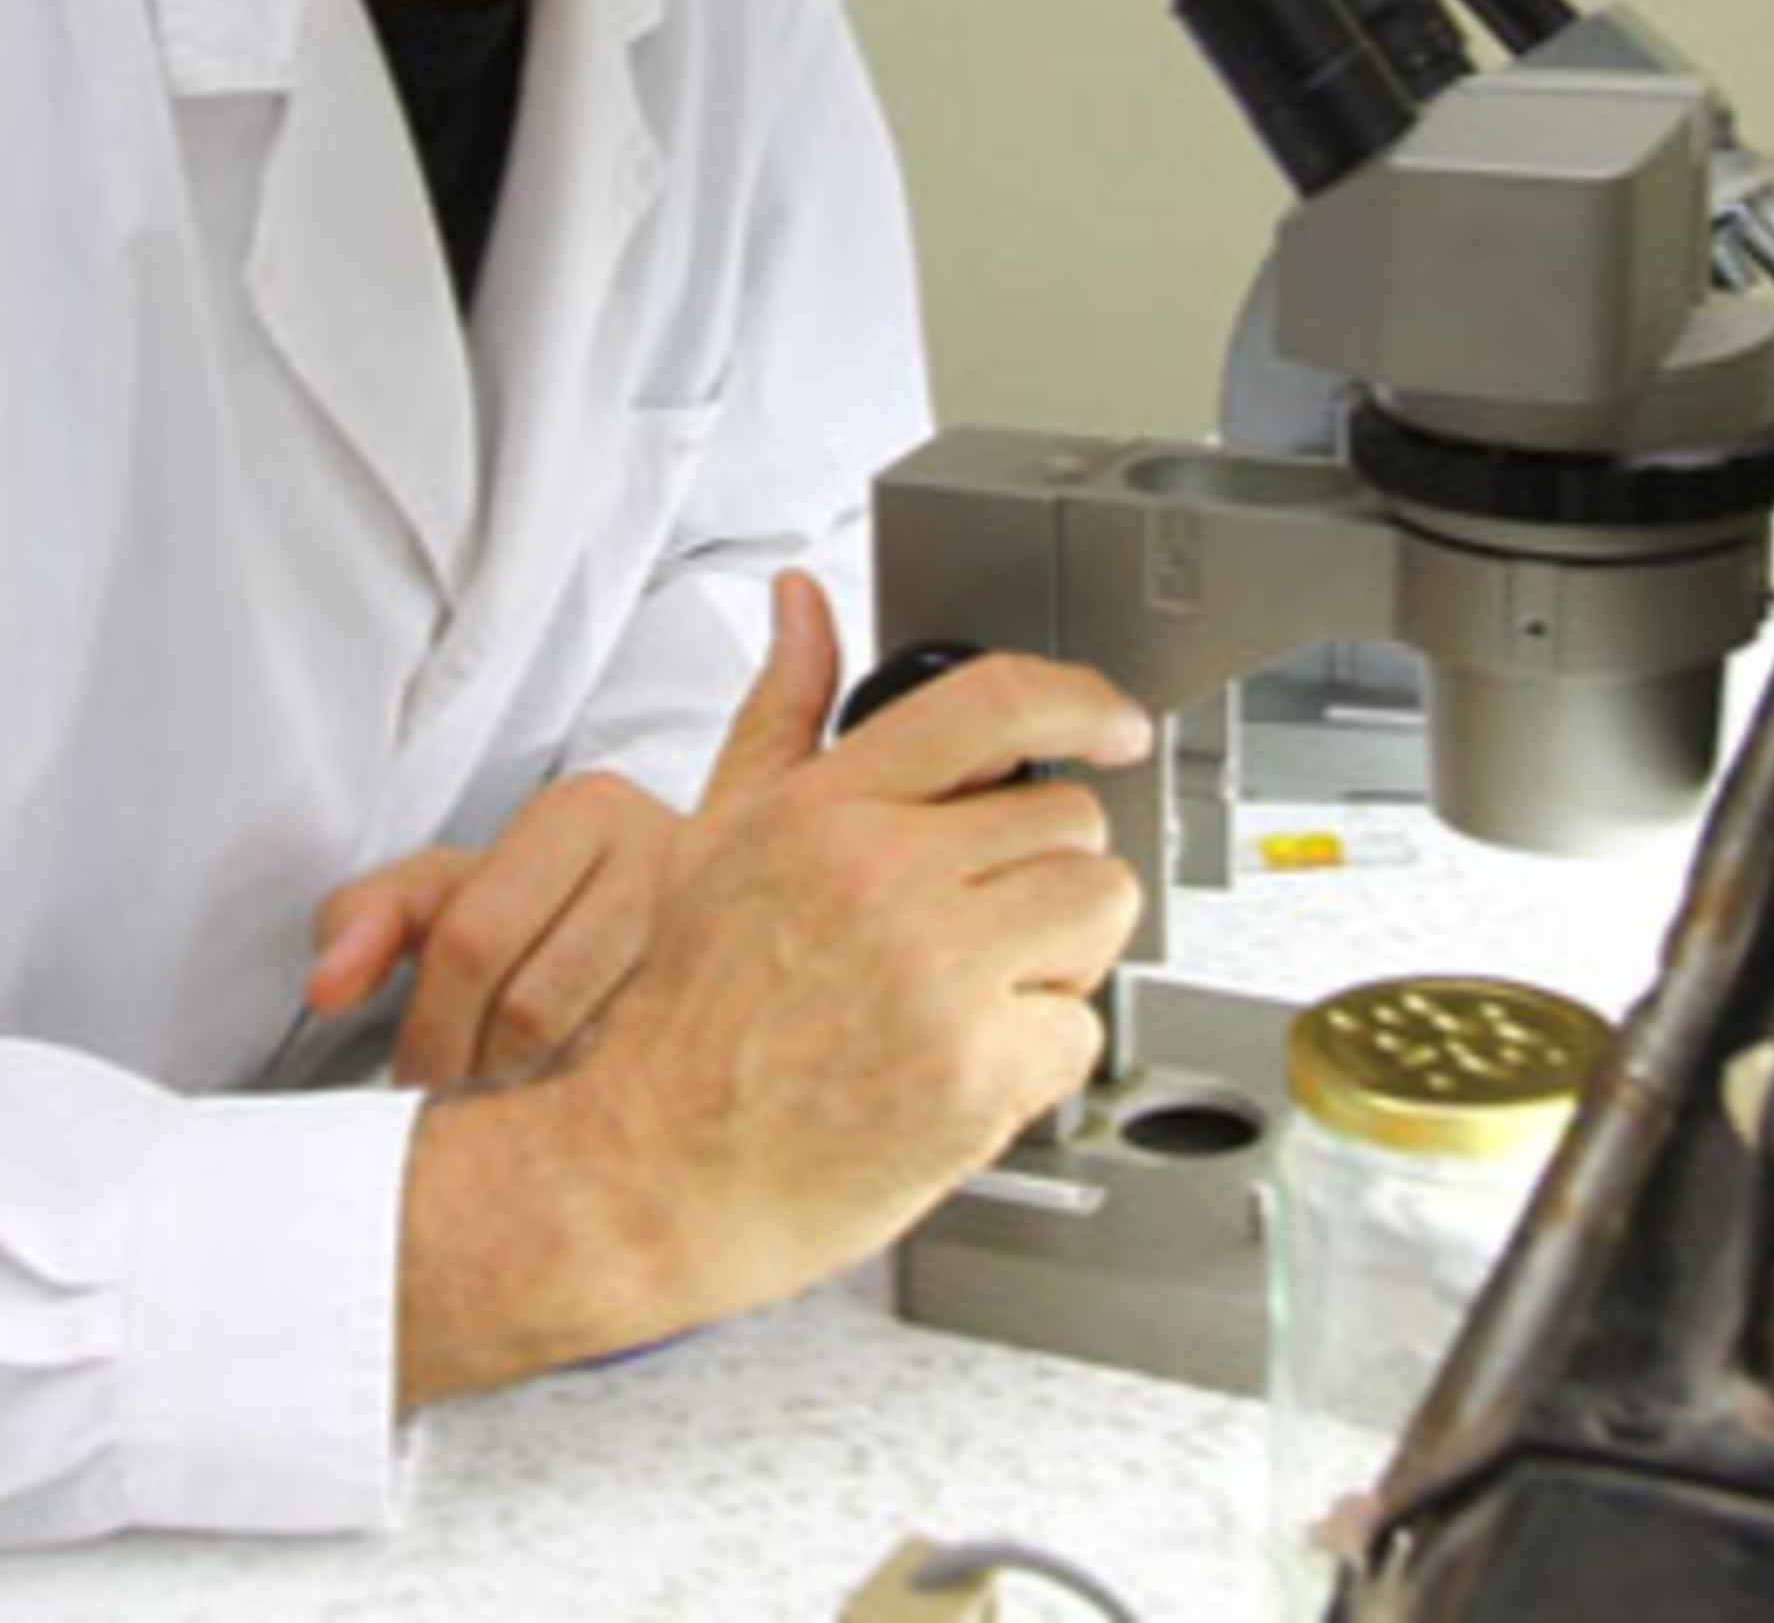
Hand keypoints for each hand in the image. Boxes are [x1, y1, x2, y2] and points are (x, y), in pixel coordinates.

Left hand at [305, 770, 679, 1089]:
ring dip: (527, 1096)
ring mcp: (711, 937)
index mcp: (584, 813)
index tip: (409, 1073)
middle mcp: (661, 864)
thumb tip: (325, 989)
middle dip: (471, 1068)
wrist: (650, 900)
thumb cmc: (528, 897)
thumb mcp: (440, 887)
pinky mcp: (733, 1008)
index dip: (428, 1025)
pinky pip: (644, 1082)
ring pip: (592, 1056)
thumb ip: (366, 918)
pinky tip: (563, 1105)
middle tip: (447, 1098)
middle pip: (534, 1007)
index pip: (475, 938)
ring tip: (499, 1098)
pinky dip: (586, 1106)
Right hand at [396, 570, 1149, 1401]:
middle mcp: (884, 877)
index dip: (1079, 700)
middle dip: (1043, 865)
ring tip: (980, 984)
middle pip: (1068, 816)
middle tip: (981, 917)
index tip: (1113, 724)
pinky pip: (1081, 1027)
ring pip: (1097, 909)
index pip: (992, 704)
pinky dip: (1039, 1055)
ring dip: (1062, 950)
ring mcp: (935, 974)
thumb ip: (781, 711)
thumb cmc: (691, 1010)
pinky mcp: (975, 1071)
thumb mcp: (720, 831)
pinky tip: (964, 1060)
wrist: (659, 1166)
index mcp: (828, 809)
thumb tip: (803, 606)